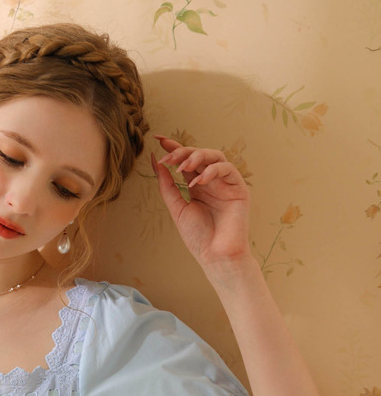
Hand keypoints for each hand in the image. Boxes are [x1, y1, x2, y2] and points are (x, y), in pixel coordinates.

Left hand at [151, 135, 251, 269]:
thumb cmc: (198, 237)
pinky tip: (198, 182)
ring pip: (215, 156)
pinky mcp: (239, 189)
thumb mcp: (177, 208)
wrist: (216, 256)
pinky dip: (212, 171)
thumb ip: (167, 186)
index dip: (174, 147)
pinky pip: (227, 169)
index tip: (158, 139)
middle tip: (167, 157)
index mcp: (197, 185)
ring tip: (182, 167)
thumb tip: (155, 162)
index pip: (186, 160)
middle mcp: (212, 181)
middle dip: (182, 152)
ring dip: (197, 157)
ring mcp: (226, 184)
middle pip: (199, 155)